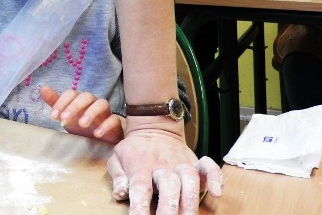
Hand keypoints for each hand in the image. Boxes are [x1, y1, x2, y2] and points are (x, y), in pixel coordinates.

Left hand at [40, 86, 123, 143]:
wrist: (102, 141)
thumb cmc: (82, 126)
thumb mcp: (66, 116)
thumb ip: (55, 103)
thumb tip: (42, 88)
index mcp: (80, 100)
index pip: (71, 93)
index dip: (61, 102)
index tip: (53, 116)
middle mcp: (93, 103)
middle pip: (86, 96)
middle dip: (74, 106)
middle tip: (64, 119)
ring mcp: (106, 112)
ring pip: (102, 104)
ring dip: (91, 112)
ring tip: (82, 124)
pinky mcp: (116, 124)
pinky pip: (114, 120)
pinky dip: (106, 125)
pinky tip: (97, 134)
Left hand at [107, 125, 222, 214]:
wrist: (153, 126)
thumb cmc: (134, 149)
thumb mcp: (117, 158)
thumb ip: (118, 176)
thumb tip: (120, 193)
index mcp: (140, 166)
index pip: (140, 187)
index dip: (140, 205)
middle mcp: (162, 166)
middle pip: (168, 185)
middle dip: (169, 207)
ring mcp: (180, 164)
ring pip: (189, 178)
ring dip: (190, 200)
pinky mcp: (195, 163)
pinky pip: (209, 167)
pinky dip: (215, 178)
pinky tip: (217, 193)